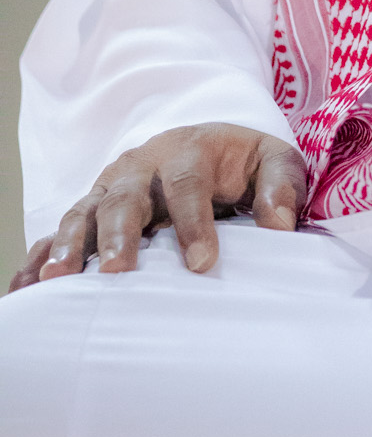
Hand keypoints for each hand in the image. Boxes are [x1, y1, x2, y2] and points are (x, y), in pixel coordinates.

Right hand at [8, 123, 307, 290]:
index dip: (193, 221)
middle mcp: (141, 167)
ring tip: (61, 280)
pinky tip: (25, 291)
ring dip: (71, 245)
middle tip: (120, 272)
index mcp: (189, 151)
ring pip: (84, 212)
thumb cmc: (244, 163)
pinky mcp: (91, 210)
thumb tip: (280, 224)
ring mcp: (110, 188)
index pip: (187, 182)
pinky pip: (58, 233)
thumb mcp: (273, 161)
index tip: (202, 263)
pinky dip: (40, 258)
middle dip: (121, 234)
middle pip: (125, 196)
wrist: (208, 146)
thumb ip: (281, 186)